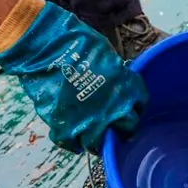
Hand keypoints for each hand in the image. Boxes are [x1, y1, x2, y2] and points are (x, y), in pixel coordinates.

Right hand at [0, 1, 145, 152]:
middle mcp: (115, 110)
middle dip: (121, 129)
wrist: (47, 47)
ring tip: (91, 138)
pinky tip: (73, 142)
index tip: (130, 111)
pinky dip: (71, 144)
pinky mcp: (65, 127)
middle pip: (127, 128)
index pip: (140, 106)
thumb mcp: (108, 57)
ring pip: (98, 143)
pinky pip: (71, 144)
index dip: (134, 109)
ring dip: (95, 141)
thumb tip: (113, 83)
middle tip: (114, 128)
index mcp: (128, 89)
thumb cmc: (77, 43)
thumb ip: (116, 75)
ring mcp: (90, 122)